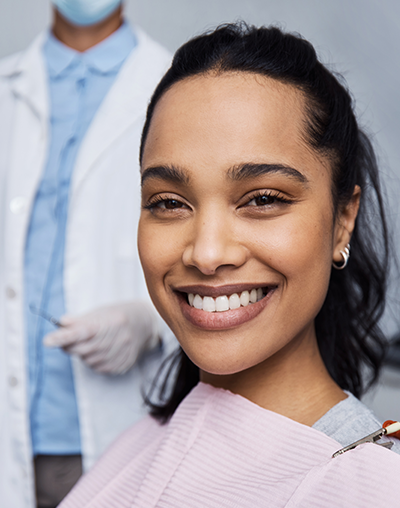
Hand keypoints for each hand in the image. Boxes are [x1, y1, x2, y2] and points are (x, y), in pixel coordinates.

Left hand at [43, 301, 159, 374]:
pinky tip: (101, 350)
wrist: (146, 324)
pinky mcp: (122, 365)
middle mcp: (118, 339)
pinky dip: (93, 360)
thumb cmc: (119, 315)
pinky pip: (98, 367)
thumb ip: (80, 319)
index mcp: (111, 322)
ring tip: (93, 342)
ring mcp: (121, 354)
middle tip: (68, 338)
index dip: (64, 337)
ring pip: (88, 360)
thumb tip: (61, 324)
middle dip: (70, 345)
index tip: (47, 340)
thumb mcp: (101, 311)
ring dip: (83, 353)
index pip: (83, 331)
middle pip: (82, 349)